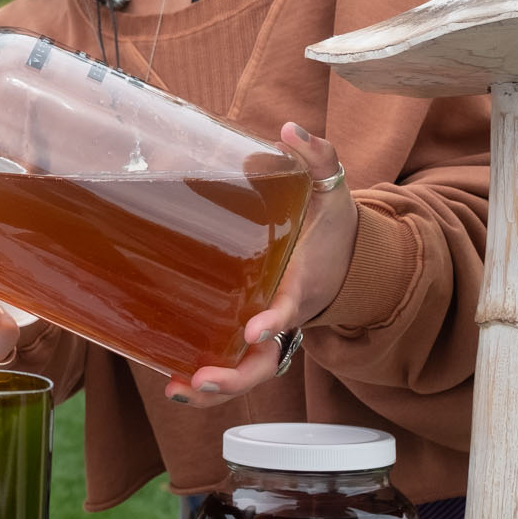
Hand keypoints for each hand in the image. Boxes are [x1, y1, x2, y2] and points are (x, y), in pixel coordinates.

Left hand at [162, 121, 355, 407]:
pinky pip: (231, 364)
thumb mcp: (332, 188)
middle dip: (236, 375)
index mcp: (303, 284)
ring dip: (214, 389)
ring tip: (178, 389)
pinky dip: (205, 379)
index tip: (257, 328)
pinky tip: (172, 381)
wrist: (345, 258)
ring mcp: (266, 332)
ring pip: (246, 372)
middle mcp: (284, 317)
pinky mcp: (247, 334)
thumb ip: (317, 157)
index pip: (291, 308)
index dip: (275, 321)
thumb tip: (292, 129)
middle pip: (266, 360)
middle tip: (205, 377)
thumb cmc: (332, 225)